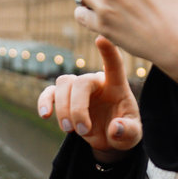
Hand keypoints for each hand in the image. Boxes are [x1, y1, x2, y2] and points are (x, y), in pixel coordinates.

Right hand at [37, 37, 142, 160]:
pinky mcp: (64, 99)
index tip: (101, 38)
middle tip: (83, 131)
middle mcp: (96, 82)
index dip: (108, 51)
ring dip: (63, 108)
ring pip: (63, 84)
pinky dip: (44, 102)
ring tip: (70, 130)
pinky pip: (50, 93)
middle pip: (81, 82)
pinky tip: (45, 115)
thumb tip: (114, 128)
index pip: (114, 64)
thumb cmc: (124, 131)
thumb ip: (127, 131)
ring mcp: (78, 89)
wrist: (109, 140)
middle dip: (77, 108)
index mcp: (116, 86)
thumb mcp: (132, 136)